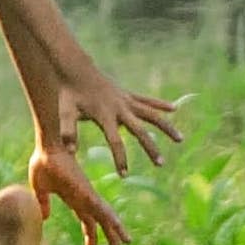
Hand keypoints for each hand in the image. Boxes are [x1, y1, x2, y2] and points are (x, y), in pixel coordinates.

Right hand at [29, 141, 129, 244]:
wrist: (47, 146)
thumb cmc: (43, 162)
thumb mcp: (40, 188)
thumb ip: (44, 203)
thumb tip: (44, 218)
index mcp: (74, 197)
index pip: (86, 219)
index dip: (91, 234)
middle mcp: (84, 197)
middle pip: (100, 220)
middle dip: (109, 236)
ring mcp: (87, 194)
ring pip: (105, 216)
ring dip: (116, 231)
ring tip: (126, 243)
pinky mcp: (86, 191)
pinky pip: (101, 208)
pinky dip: (110, 219)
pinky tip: (117, 228)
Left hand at [57, 74, 184, 174]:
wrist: (76, 69)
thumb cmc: (69, 93)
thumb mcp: (64, 112)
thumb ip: (68, 131)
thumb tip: (71, 151)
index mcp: (105, 116)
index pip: (115, 142)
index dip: (120, 159)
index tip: (124, 175)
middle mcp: (120, 108)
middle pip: (140, 131)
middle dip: (150, 148)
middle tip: (160, 164)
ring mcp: (126, 100)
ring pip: (151, 115)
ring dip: (166, 127)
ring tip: (180, 139)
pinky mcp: (128, 94)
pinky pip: (147, 100)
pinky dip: (161, 104)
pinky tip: (175, 109)